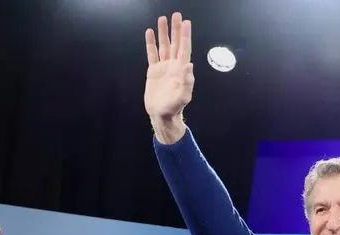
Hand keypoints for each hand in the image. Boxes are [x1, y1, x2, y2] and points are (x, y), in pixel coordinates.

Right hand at [144, 13, 192, 142]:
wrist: (161, 115)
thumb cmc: (174, 108)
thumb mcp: (183, 97)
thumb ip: (187, 82)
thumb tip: (189, 64)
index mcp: (181, 70)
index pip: (184, 49)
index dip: (185, 36)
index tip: (186, 22)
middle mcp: (173, 66)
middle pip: (175, 43)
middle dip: (176, 29)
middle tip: (176, 15)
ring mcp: (163, 67)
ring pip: (164, 46)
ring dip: (163, 33)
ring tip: (162, 19)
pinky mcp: (153, 71)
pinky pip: (152, 54)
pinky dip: (150, 43)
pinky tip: (149, 33)